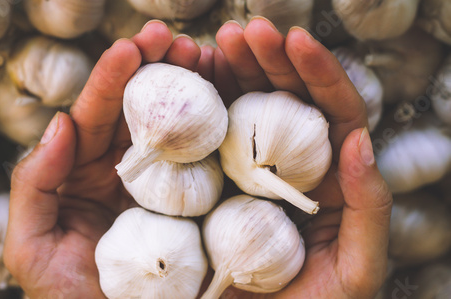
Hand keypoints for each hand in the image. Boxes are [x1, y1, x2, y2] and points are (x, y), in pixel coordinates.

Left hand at [3, 21, 210, 297]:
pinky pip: (204, 163)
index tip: (134, 47)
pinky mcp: (194, 203)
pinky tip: (228, 104)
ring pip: (174, 126)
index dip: (113, 77)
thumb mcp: (32, 243)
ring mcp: (162, 184)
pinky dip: (215, 129)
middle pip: (140, 109)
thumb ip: (34, 184)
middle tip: (178, 41)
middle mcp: (125, 170)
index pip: (98, 115)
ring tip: (206, 59)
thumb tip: (59, 125)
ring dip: (189, 89)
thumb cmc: (66, 293)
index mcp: (86, 171)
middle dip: (157, 69)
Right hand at [213, 18, 392, 298]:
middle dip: (267, 61)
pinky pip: (211, 141)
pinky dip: (202, 109)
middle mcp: (293, 167)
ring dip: (232, 74)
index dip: (315, 72)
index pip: (331, 113)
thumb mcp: (356, 268)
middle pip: (286, 101)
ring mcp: (253, 172)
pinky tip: (190, 85)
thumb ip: (368, 209)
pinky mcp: (219, 185)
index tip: (292, 40)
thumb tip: (359, 142)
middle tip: (241, 32)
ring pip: (247, 112)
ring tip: (213, 46)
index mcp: (330, 178)